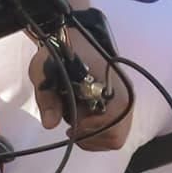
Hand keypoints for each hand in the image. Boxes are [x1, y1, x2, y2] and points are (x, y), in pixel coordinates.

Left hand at [39, 10, 134, 150]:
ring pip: (117, 136)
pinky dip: (101, 132)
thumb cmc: (60, 53)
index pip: (107, 127)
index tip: (69, 125)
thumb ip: (48, 100)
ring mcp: (126, 99)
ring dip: (96, 136)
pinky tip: (86, 121)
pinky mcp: (123, 101)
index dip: (85, 131)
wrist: (76, 35)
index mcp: (109, 89)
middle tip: (73, 126)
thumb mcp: (45, 73)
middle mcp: (124, 96)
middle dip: (91, 137)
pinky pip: (118, 128)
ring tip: (79, 122)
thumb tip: (49, 124)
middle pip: (115, 137)